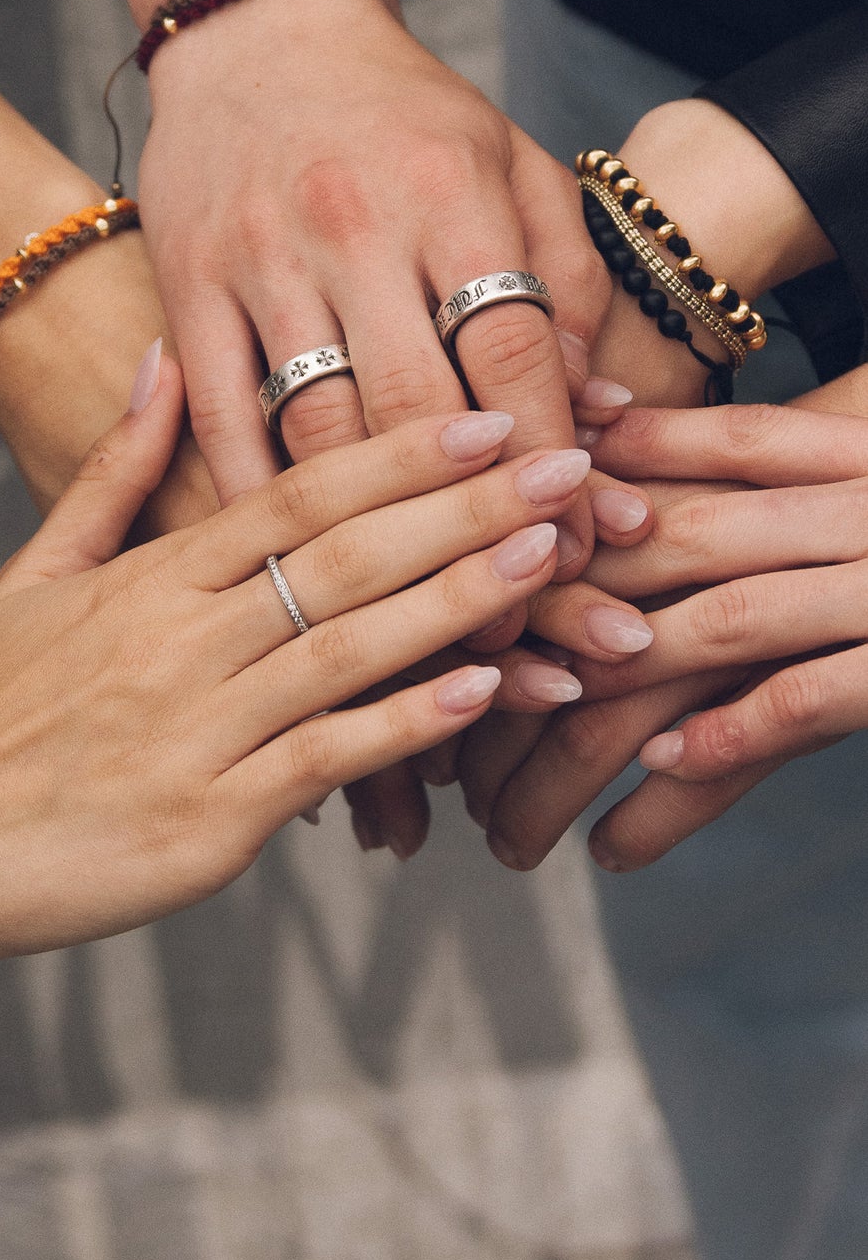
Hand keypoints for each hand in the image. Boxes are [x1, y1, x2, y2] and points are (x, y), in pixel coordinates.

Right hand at [0, 372, 590, 965]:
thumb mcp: (36, 573)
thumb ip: (115, 470)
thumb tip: (162, 359)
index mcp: (145, 578)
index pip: (291, 492)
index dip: (397, 453)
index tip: (486, 417)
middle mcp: (178, 640)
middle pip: (341, 557)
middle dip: (462, 509)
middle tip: (568, 468)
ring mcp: (196, 732)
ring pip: (347, 650)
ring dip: (459, 601)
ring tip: (551, 561)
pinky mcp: (207, 823)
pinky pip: (322, 761)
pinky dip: (405, 724)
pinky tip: (481, 691)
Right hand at [131, 0, 604, 551]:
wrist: (256, 28)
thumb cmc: (401, 108)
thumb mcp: (511, 159)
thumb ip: (563, 272)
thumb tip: (588, 402)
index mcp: (450, 190)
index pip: (514, 350)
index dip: (554, 458)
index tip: (583, 539)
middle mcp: (352, 224)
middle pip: (420, 409)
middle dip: (474, 523)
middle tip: (512, 605)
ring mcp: (259, 259)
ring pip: (318, 428)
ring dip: (372, 535)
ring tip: (416, 606)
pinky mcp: (188, 285)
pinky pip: (219, 415)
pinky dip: (257, 497)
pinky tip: (292, 561)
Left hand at [479, 403, 867, 872]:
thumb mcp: (802, 448)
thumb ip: (690, 443)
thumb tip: (583, 424)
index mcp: (748, 466)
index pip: (589, 532)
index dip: (501, 603)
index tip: (433, 672)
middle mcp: (782, 519)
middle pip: (599, 603)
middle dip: (509, 698)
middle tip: (448, 780)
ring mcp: (846, 586)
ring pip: (669, 673)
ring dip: (569, 767)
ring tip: (508, 835)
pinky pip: (789, 710)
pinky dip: (704, 768)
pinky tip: (622, 833)